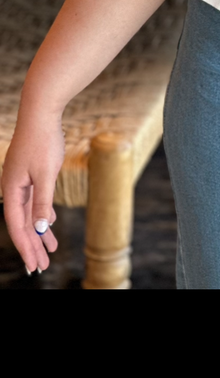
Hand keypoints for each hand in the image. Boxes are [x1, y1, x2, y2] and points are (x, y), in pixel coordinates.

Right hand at [0, 113, 63, 275]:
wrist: (41, 111)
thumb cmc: (43, 140)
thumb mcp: (46, 174)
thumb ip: (42, 202)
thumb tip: (40, 229)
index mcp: (12, 189)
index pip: (17, 225)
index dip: (25, 247)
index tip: (34, 266)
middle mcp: (12, 187)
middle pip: (22, 223)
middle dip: (32, 246)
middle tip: (42, 267)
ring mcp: (20, 180)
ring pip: (29, 213)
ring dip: (39, 232)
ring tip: (50, 251)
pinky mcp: (29, 172)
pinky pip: (34, 200)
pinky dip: (42, 214)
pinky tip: (50, 224)